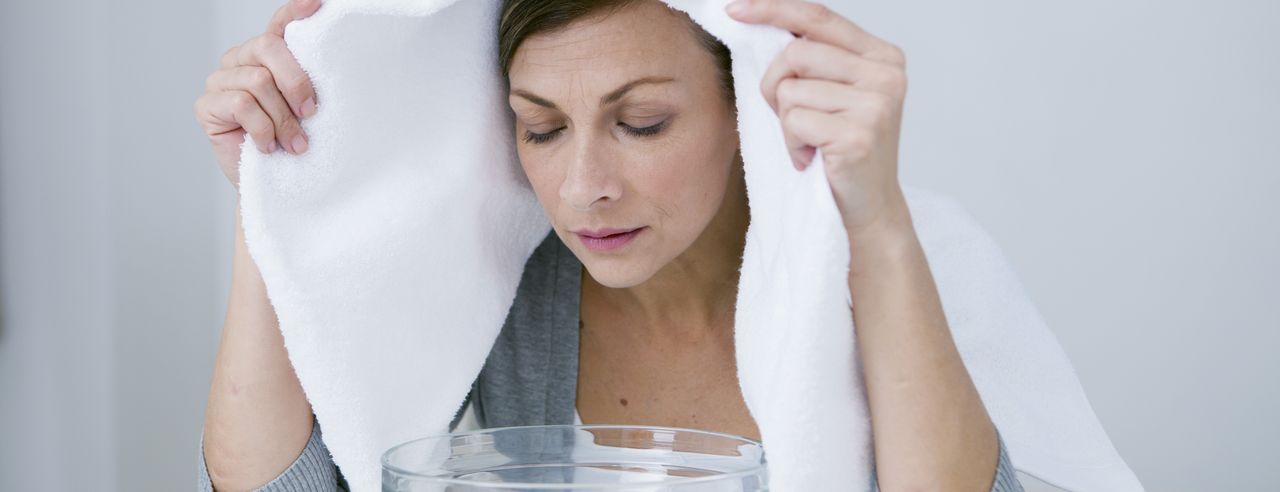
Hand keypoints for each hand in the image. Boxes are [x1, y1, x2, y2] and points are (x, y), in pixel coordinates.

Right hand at [193, 0, 320, 189]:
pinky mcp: (206, 105)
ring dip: (282, 118)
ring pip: (257, 81)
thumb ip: (309, 86)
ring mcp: (220, 80)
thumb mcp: (307, 111)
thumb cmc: (293, 143)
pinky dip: (263, 129)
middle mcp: (240, 59)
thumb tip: (335, 70)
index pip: (279, 25)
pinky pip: (241, 105)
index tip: (318, 3)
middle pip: (268, 47)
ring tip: (295, 144)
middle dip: (296, 82)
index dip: (295, 12)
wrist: (274, 185)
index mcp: (267, 55)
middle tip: (311, 114)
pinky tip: (267, 148)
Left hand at [726, 0, 910, 236]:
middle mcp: (886, 73)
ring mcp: (876, 104)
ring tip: (809, 143)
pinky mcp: (859, 135)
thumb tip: (763, 23)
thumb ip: (816, 59)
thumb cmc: (843, 150)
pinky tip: (812, 159)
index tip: (735, 9)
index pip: (819, 17)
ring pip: (790, 91)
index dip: (773, 9)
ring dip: (786, 123)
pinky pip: (794, 122)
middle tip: (791, 119)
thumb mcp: (836, 94)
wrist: (869, 208)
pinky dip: (791, 144)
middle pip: (796, 54)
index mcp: (882, 55)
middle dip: (775, 87)